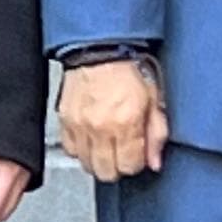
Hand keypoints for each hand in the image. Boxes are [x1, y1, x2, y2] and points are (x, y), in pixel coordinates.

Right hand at [56, 57, 167, 184]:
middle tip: (122, 152)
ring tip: (106, 144)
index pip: (129, 167)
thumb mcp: (154, 100)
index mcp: (126, 123)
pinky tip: (90, 138)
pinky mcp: (64, 121)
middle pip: (106, 172)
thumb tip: (155, 161)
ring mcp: (79, 126)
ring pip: (86, 164)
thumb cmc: (128, 69)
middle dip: (117, 166)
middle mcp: (100, 127)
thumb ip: (157, 134)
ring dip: (98, 159)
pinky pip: (70, 150)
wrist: (99, 48)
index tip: (137, 154)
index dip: (136, 163)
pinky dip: (80, 148)